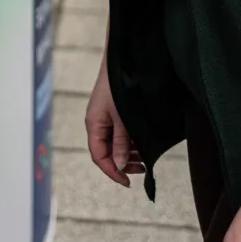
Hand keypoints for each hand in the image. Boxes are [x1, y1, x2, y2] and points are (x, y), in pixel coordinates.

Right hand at [84, 63, 143, 186]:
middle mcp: (98, 123)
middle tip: (142, 170)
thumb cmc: (119, 86)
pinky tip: (142, 145)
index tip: (128, 182)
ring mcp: (106, 117)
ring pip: (115, 144)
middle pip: (106, 152)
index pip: (99, 157)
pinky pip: (120, 134)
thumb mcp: (123, 118)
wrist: (124, 59)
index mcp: (94, 125)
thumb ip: (122, 142)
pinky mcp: (114, 112)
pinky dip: (131, 142)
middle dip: (122, 164)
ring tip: (145, 159)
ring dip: (128, 154)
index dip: (112, 172)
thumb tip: (120, 164)